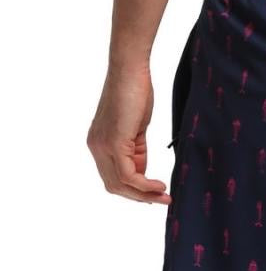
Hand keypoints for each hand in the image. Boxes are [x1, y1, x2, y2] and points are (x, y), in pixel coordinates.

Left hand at [87, 63, 170, 204]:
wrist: (131, 70)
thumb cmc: (136, 92)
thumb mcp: (136, 129)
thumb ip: (136, 152)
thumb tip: (142, 173)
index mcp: (99, 144)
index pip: (113, 178)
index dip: (134, 192)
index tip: (155, 195)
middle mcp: (95, 147)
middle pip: (114, 186)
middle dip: (140, 197)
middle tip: (163, 200)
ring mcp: (102, 146)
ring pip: (120, 185)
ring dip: (144, 195)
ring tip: (164, 196)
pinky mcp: (114, 143)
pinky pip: (128, 176)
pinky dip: (145, 185)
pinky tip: (160, 186)